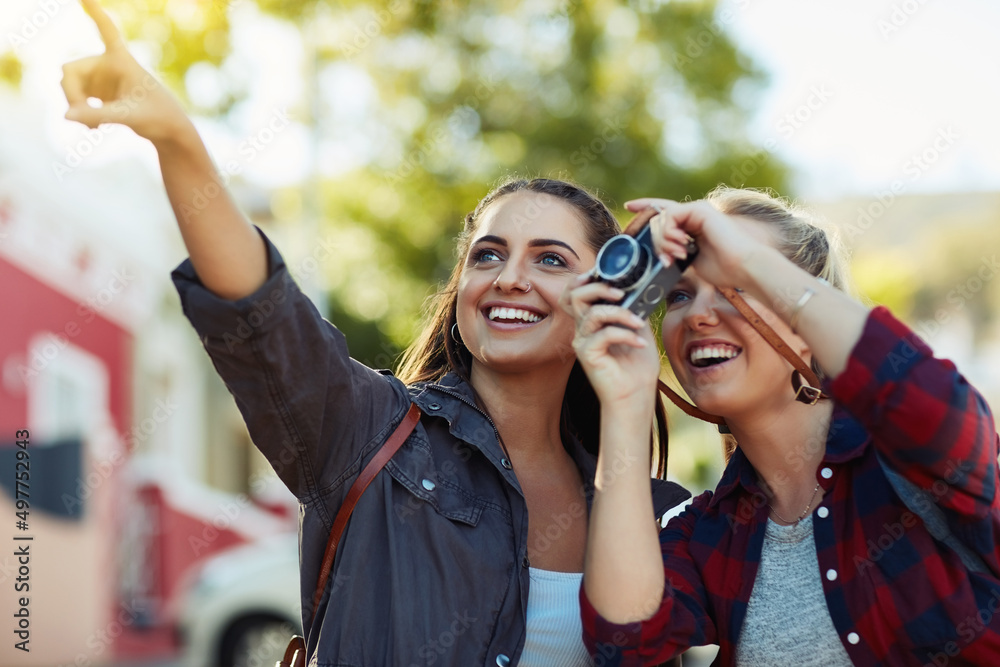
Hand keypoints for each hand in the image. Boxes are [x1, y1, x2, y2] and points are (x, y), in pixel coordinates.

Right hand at [61, 0, 191, 142]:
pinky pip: (76, 98)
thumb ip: (97, 115)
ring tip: (91, 126)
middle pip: (70, 70)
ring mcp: (102, 79)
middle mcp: (108, 65)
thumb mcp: (130, 117)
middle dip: (70, 93)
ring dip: (74, 105)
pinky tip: (94, 129)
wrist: (170, 132)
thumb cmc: (159, 118)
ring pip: (69, 85)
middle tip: (79, 115)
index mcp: (121, 60)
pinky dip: (79, 112)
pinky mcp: (100, 93)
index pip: (107, 30)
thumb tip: (66, 116)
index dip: (95, 12)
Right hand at [561, 276, 660, 406]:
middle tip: (620, 293)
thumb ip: (634, 307)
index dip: (583, 279)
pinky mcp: (587, 355)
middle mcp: (583, 329)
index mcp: (593, 320)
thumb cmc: (637, 365)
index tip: (601, 272)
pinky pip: (603, 335)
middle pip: (575, 296)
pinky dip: (625, 334)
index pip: (576, 292)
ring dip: (620, 313)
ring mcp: (583, 341)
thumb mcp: (639, 328)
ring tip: (638, 322)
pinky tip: (639, 341)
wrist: (636, 395)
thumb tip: (641, 288)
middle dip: (598, 288)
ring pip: (592, 314)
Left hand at [626, 198, 768, 291]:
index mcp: (693, 225)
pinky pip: (670, 216)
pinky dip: (669, 233)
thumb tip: (660, 255)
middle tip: (668, 260)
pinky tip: (680, 244)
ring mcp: (697, 210)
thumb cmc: (723, 268)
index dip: (646, 206)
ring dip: (663, 241)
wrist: (743, 267)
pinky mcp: (699, 209)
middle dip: (657, 243)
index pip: (665, 212)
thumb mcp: (691, 261)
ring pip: (662, 219)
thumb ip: (675, 252)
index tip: (629, 206)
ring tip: (677, 255)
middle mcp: (695, 214)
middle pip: (659, 220)